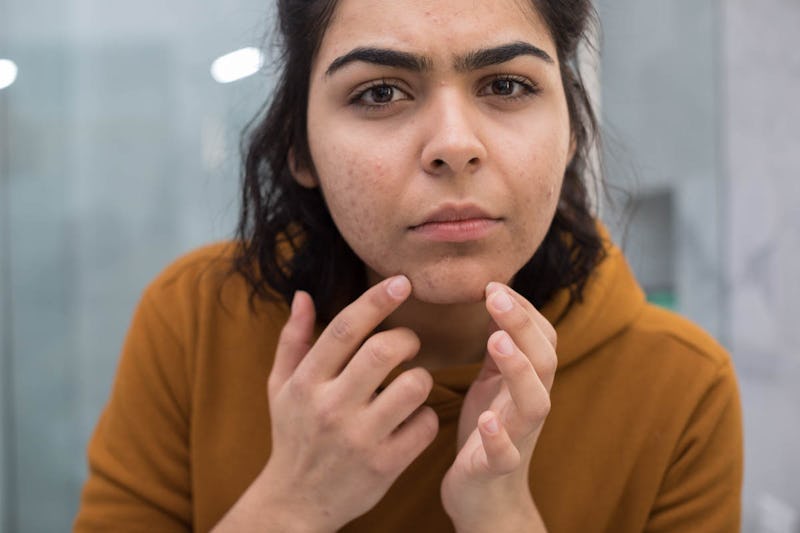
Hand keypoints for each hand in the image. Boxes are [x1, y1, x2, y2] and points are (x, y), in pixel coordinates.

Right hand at [230, 276, 438, 531]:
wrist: (294, 502)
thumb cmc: (292, 435)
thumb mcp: (280, 387)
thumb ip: (294, 339)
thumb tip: (304, 294)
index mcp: (306, 383)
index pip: (345, 329)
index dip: (377, 300)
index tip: (402, 282)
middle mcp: (331, 408)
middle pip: (383, 351)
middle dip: (407, 338)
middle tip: (407, 344)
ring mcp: (359, 438)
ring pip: (413, 386)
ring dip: (421, 378)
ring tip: (411, 384)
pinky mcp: (385, 465)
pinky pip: (424, 425)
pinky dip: (425, 417)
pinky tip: (412, 419)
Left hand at [441, 282, 556, 532]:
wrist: (485, 498)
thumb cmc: (487, 433)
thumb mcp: (492, 383)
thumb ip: (498, 348)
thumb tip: (496, 297)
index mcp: (527, 383)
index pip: (541, 338)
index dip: (523, 309)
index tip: (493, 284)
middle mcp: (530, 406)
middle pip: (544, 360)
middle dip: (523, 324)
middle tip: (495, 295)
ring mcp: (518, 437)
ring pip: (534, 403)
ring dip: (518, 369)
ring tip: (496, 341)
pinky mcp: (497, 468)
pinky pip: (505, 453)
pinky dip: (498, 436)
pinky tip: (485, 420)